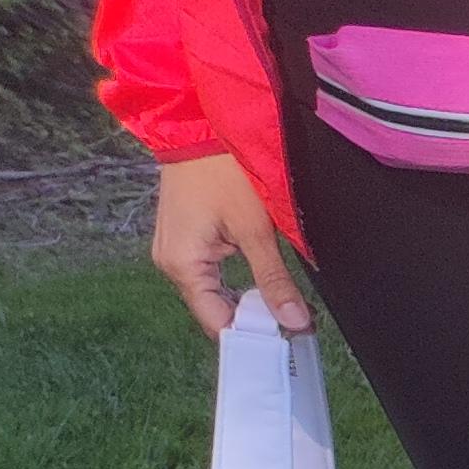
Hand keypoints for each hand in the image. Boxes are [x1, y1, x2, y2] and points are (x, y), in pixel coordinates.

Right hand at [153, 154, 310, 339]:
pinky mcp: (186, 240)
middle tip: (296, 322)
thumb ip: (273, 279)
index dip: (252, 335)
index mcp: (182, 265)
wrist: (198, 128)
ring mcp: (176, 251)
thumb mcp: (255, 229)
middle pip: (215, 310)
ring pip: (215, 293)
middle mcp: (172, 263)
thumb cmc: (221, 171)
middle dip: (254, 319)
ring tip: (286, 305)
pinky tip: (264, 284)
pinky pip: (212, 274)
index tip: (288, 340)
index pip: (216, 322)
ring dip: (248, 301)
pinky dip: (237, 282)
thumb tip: (294, 322)